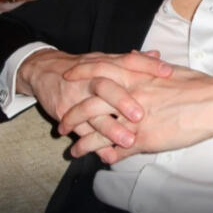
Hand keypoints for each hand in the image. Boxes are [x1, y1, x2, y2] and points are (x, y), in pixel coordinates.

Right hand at [18, 48, 172, 152]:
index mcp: (106, 64)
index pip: (128, 61)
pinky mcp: (65, 112)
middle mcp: (91, 78)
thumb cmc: (83, 68)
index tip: (168, 73)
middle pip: (106, 86)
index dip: (148, 66)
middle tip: (140, 115)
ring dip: (110, 129)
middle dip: (122, 100)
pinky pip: (80, 130)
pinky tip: (108, 156)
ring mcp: (76, 96)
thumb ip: (132, 62)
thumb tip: (158, 56)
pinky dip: (93, 145)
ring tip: (128, 141)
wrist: (44, 70)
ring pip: (92, 112)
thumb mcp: (106, 60)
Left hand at [59, 71, 212, 162]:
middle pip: (89, 105)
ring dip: (82, 142)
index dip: (80, 73)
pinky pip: (117, 149)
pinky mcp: (144, 139)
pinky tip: (99, 160)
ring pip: (97, 131)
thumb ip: (147, 64)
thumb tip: (134, 55)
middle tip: (61, 122)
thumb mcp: (168, 69)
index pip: (98, 70)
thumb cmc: (197, 85)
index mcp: (135, 76)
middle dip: (71, 115)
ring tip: (72, 150)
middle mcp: (129, 96)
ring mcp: (134, 119)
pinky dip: (105, 155)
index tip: (67, 77)